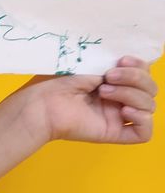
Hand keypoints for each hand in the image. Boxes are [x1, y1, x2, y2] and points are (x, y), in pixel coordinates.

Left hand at [11, 55, 156, 145]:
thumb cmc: (57, 81)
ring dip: (132, 94)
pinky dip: (142, 119)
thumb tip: (132, 60)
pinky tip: (123, 111)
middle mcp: (118, 99)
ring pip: (149, 106)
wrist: (41, 102)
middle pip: (150, 89)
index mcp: (114, 81)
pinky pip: (144, 132)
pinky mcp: (114, 133)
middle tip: (108, 76)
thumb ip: (114, 61)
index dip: (140, 65)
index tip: (121, 59)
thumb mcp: (90, 64)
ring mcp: (117, 116)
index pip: (144, 73)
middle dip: (135, 78)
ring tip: (103, 91)